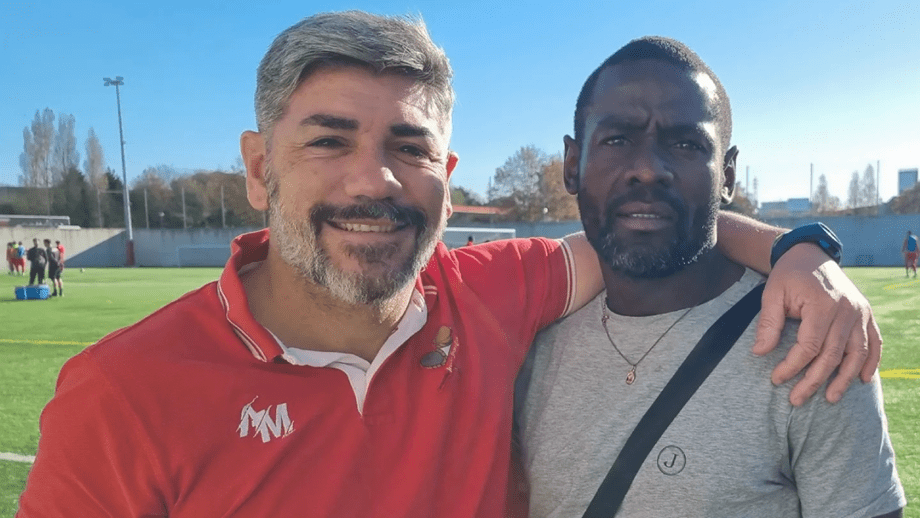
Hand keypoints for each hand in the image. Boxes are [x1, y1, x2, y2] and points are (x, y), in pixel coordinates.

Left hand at [752, 243, 880, 405]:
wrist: (810, 254)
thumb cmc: (788, 275)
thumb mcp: (771, 294)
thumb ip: (768, 323)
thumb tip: (759, 352)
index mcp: (823, 304)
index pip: (809, 346)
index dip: (792, 366)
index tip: (776, 379)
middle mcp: (847, 310)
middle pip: (833, 355)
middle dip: (814, 380)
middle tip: (796, 399)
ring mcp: (860, 312)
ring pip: (857, 353)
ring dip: (845, 378)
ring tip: (830, 398)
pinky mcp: (867, 313)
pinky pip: (874, 342)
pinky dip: (871, 362)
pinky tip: (863, 379)